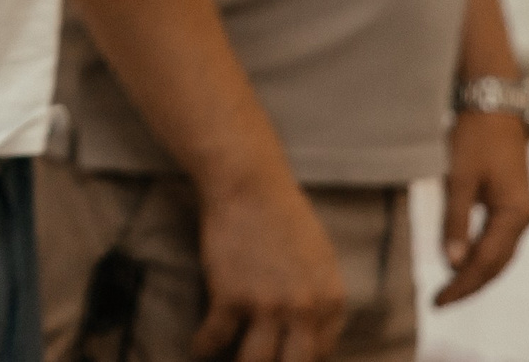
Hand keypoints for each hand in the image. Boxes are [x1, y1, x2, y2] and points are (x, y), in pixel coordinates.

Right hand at [188, 173, 345, 360]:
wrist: (248, 184)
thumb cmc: (283, 213)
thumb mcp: (320, 258)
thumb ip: (319, 296)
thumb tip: (309, 326)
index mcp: (331, 300)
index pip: (322, 352)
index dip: (300, 358)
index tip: (282, 356)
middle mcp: (304, 309)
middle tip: (257, 361)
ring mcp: (267, 305)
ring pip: (255, 361)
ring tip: (229, 360)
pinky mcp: (230, 296)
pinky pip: (215, 338)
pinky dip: (203, 347)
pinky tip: (197, 348)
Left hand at [436, 110, 528, 305]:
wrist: (495, 109)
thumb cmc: (475, 138)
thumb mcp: (460, 178)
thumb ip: (455, 220)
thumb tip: (451, 263)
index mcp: (515, 215)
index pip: (487, 262)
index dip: (462, 284)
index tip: (439, 301)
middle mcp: (523, 219)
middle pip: (496, 265)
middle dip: (469, 285)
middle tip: (439, 302)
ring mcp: (519, 213)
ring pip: (498, 256)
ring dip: (475, 274)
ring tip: (448, 290)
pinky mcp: (510, 205)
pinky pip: (497, 242)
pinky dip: (479, 256)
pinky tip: (461, 263)